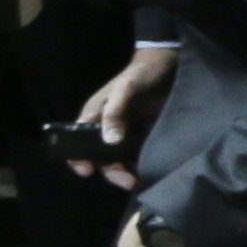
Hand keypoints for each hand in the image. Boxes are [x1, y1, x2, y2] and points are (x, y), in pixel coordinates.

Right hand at [70, 45, 176, 184]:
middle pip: (101, 156)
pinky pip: (138, 154)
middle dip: (111, 171)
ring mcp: (125, 133)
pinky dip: (141, 164)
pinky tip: (150, 171)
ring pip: (119, 159)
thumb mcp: (126, 89)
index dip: (78, 158)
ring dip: (126, 171)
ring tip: (139, 180)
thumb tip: (110, 142)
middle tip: (127, 182)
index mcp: (94, 116)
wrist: (169, 64)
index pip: (77, 142)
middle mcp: (106, 128)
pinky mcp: (143, 135)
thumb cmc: (141, 74)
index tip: (87, 171)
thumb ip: (115, 113)